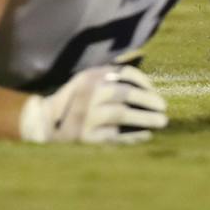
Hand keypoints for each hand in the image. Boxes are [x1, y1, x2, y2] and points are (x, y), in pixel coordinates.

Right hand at [19, 64, 168, 144]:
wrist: (45, 123)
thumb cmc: (74, 101)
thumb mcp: (86, 81)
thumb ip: (109, 77)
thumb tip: (144, 78)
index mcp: (91, 76)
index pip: (124, 73)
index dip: (144, 82)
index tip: (155, 92)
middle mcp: (88, 93)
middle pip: (124, 93)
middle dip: (148, 100)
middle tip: (163, 107)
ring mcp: (86, 115)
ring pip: (121, 114)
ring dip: (145, 118)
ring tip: (162, 121)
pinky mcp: (86, 136)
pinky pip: (115, 136)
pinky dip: (132, 136)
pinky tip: (146, 135)